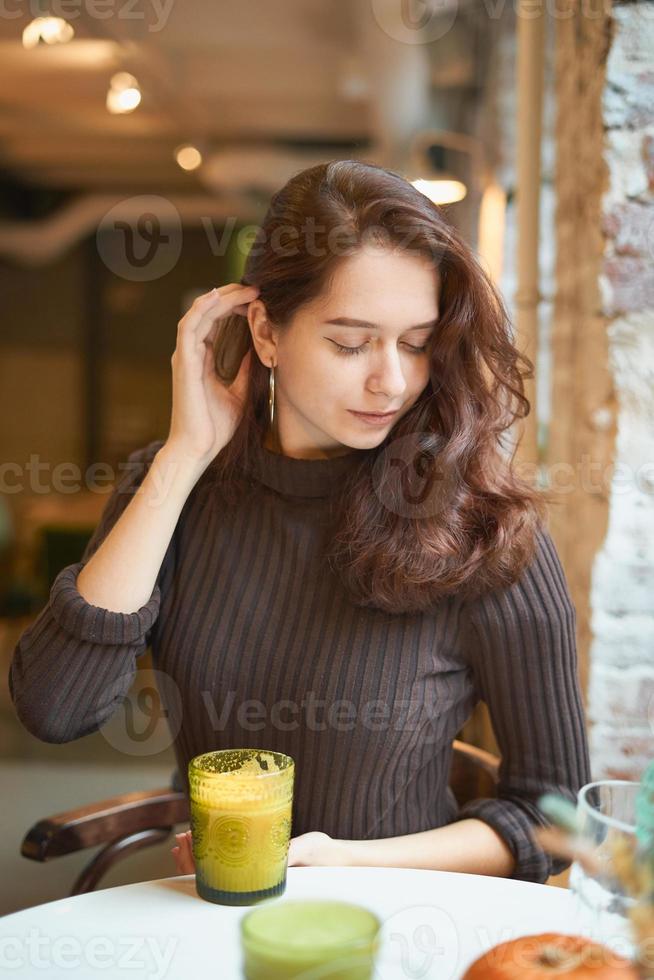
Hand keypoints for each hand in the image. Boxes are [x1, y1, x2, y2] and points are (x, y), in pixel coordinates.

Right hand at [165, 283, 259, 468]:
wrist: (198, 448)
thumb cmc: (214, 427)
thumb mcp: (238, 392)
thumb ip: (244, 370)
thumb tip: (259, 350)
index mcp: (201, 359)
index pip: (215, 322)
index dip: (233, 307)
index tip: (256, 300)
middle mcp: (190, 353)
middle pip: (208, 312)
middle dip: (230, 296)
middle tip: (255, 288)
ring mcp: (185, 356)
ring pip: (199, 313)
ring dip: (221, 297)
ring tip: (244, 289)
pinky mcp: (183, 362)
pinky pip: (190, 327)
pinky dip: (203, 309)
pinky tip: (218, 296)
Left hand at [171, 830, 351, 874]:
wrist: (336, 857)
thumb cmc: (322, 856)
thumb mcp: (304, 850)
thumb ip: (289, 852)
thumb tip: (277, 856)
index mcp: (259, 878)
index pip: (220, 874)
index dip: (199, 862)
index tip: (187, 846)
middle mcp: (254, 874)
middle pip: (214, 869)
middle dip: (194, 856)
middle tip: (182, 839)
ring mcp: (255, 866)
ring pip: (220, 864)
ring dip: (202, 852)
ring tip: (187, 838)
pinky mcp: (262, 857)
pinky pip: (234, 857)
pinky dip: (218, 847)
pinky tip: (210, 836)